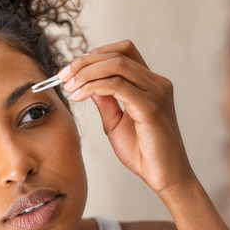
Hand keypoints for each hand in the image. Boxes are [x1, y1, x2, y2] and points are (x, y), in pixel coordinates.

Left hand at [60, 40, 196, 193]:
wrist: (165, 178)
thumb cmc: (144, 154)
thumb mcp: (116, 123)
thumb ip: (106, 101)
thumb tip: (89, 83)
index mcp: (151, 83)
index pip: (123, 51)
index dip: (95, 55)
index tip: (71, 70)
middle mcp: (157, 83)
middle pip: (118, 53)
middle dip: (85, 61)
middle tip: (63, 76)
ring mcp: (156, 93)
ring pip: (117, 64)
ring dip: (87, 72)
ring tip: (70, 87)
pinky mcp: (151, 107)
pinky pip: (117, 85)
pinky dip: (93, 86)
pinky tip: (80, 96)